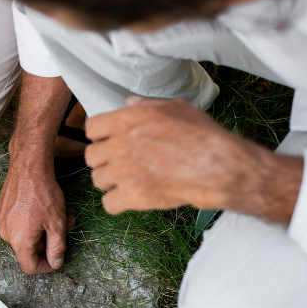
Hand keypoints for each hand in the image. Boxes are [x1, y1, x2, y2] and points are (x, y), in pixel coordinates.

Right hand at [0, 159, 74, 274]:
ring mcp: (2, 222)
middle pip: (30, 249)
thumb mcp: (57, 223)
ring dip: (44, 228)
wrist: (28, 167)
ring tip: (58, 212)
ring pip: (26, 235)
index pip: (30, 267)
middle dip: (50, 240)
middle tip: (65, 224)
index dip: (46, 266)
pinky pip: (18, 224)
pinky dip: (32, 221)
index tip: (56, 259)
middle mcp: (6, 234)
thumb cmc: (42, 192)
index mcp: (19, 240)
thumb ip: (57, 247)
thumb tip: (56, 262)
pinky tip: (43, 208)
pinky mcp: (1, 212)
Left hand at [84, 97, 302, 223]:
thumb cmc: (200, 135)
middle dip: (104, 160)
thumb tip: (130, 103)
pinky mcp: (132, 197)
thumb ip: (146, 106)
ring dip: (110, 182)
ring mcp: (123, 173)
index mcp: (125, 121)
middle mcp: (119, 145)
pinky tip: (130, 199)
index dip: (100, 136)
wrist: (215, 166)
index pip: (91, 128)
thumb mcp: (174, 108)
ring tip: (127, 181)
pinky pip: (108, 204)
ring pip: (98, 180)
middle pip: (91, 156)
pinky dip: (117, 203)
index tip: (108, 141)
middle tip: (119, 164)